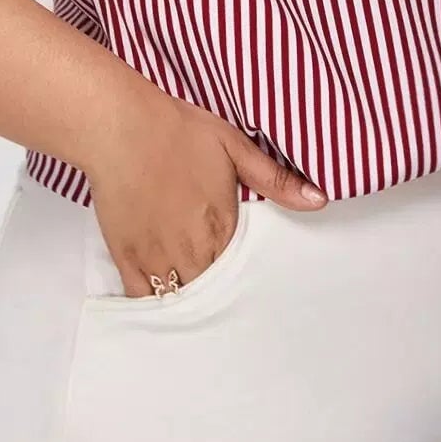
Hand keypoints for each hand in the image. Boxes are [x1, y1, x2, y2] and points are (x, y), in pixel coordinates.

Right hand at [77, 65, 327, 298]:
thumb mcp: (235, 146)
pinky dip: (155, 306)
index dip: (247, 279)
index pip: (244, 272)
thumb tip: (319, 200)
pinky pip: (142, 299)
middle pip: (214, 292)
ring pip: (181, 300)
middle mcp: (193, 249)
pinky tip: (164, 308)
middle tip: (231, 308)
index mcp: (222, 226)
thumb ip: (276, 180)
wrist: (121, 127)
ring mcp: (157, 256)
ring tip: (203, 314)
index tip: (252, 285)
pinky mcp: (127, 256)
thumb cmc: (177, 131)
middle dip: (222, 298)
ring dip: (193, 305)